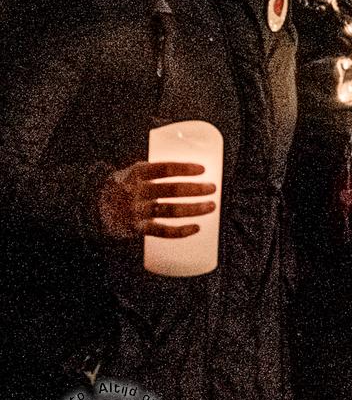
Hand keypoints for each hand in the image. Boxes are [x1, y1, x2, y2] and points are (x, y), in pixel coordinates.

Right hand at [98, 161, 216, 239]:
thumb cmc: (121, 187)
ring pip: (169, 211)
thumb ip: (154, 172)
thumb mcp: (132, 173)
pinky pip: (161, 232)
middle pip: (170, 190)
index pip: (163, 169)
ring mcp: (136, 211)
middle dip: (195, 189)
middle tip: (213, 188)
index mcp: (135, 174)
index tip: (203, 169)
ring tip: (211, 206)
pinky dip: (180, 231)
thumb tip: (189, 169)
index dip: (184, 168)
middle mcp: (135, 192)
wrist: (91, 208)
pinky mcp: (136, 228)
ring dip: (193, 209)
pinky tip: (196, 228)